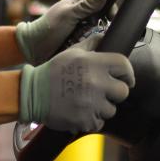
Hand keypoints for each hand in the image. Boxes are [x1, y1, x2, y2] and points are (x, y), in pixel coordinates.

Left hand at [14, 0, 108, 63]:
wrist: (33, 49)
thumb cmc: (47, 28)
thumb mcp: (68, 15)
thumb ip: (86, 6)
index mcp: (77, 3)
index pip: (99, 1)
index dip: (107, 8)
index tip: (111, 16)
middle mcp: (80, 15)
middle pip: (100, 19)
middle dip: (97, 26)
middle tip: (86, 31)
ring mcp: (80, 29)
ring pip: (96, 32)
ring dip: (89, 37)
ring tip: (77, 39)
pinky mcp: (79, 42)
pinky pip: (90, 43)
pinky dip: (87, 45)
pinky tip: (78, 46)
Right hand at [18, 37, 135, 134]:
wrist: (32, 94)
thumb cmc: (53, 72)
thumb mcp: (72, 52)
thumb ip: (92, 44)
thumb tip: (107, 37)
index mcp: (94, 63)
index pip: (124, 66)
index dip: (127, 73)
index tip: (125, 78)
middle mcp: (96, 83)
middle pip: (123, 91)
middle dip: (115, 92)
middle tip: (102, 92)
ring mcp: (91, 103)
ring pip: (111, 109)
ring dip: (102, 108)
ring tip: (86, 102)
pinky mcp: (85, 120)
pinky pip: (99, 122)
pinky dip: (91, 119)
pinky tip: (80, 111)